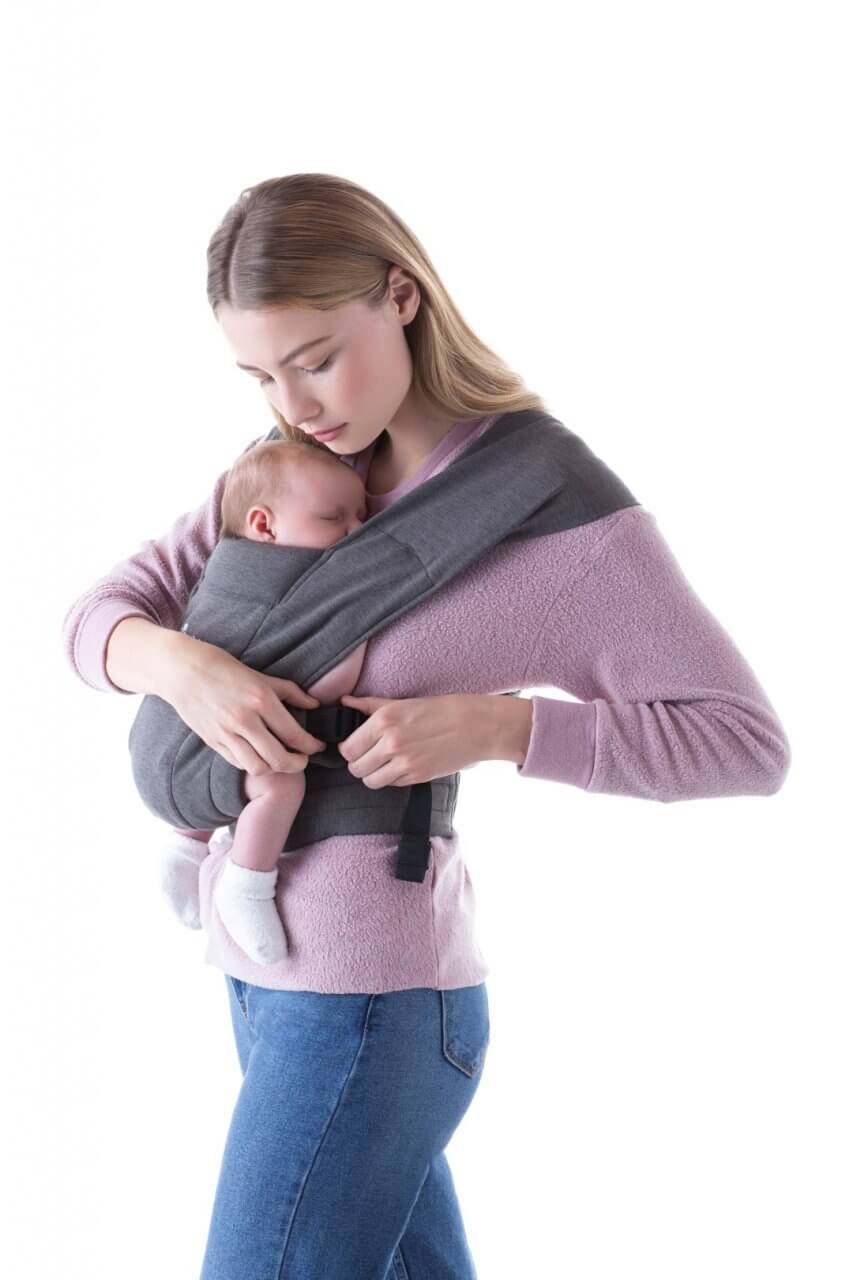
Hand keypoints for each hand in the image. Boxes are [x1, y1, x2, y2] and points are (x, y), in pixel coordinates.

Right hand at [165, 634, 326, 775]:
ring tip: (281, 761)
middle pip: (278, 758)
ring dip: (274, 769)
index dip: (311, 746)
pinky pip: (238, 762)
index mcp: (261, 700)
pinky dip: (253, 764)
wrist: (182, 670)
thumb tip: (314, 704)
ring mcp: (227, 733)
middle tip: (303, 759)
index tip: (317, 746)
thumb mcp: (260, 675)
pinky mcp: (213, 741)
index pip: (294, 734)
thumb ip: (290, 692)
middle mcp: (245, 720)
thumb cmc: (222, 668)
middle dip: (297, 764)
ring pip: (258, 767)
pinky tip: (260, 756)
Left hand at [337, 693, 514, 787]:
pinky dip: (391, 778)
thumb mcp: (405, 702)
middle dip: (359, 763)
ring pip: (370, 781)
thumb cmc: (442, 710)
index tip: (357, 745)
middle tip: (370, 755)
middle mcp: (391, 743)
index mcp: (384, 720)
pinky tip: (401, 765)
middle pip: (355, 767)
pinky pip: (391, 784)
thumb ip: (371, 705)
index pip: (348, 748)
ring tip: (383, 763)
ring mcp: (404, 762)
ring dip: (373, 774)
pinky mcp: (417, 776)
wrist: (476, 726)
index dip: (349, 749)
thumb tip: (346, 702)